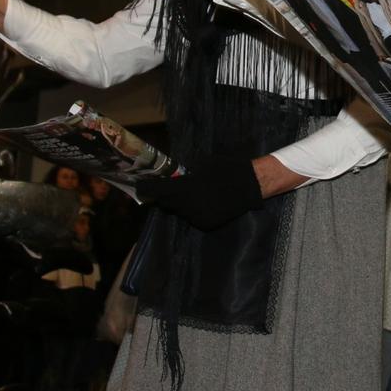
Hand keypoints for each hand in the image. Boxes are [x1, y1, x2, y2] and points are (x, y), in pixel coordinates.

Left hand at [135, 154, 263, 231]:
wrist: (251, 184)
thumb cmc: (226, 168)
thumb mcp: (202, 166)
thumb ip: (185, 176)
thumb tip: (172, 179)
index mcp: (186, 188)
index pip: (158, 190)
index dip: (147, 188)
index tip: (139, 186)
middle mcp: (189, 205)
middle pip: (166, 203)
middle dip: (163, 196)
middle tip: (162, 188)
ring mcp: (198, 216)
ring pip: (179, 211)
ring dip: (178, 203)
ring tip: (186, 193)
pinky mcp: (207, 224)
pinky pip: (192, 217)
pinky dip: (191, 210)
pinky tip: (200, 201)